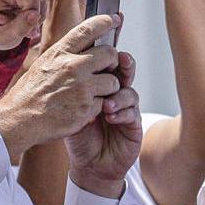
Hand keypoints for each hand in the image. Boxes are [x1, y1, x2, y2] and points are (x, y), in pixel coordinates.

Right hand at [0, 14, 123, 156]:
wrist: (19, 119)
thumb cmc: (29, 93)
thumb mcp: (43, 63)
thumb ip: (65, 54)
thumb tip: (83, 43)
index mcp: (60, 52)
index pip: (89, 29)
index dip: (105, 21)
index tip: (115, 19)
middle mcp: (73, 66)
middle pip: (110, 54)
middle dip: (112, 62)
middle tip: (106, 70)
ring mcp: (82, 87)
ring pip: (113, 81)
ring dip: (108, 88)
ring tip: (93, 93)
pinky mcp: (86, 107)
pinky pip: (106, 102)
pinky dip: (99, 106)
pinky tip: (85, 108)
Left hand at [63, 50, 142, 199]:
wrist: (88, 165)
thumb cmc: (77, 135)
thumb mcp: (70, 109)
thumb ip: (73, 89)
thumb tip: (70, 64)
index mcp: (98, 86)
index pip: (106, 64)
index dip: (109, 52)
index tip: (108, 39)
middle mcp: (114, 94)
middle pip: (124, 72)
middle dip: (123, 64)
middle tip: (120, 60)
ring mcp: (126, 109)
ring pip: (129, 91)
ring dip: (119, 94)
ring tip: (107, 104)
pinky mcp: (134, 125)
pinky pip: (133, 113)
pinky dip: (123, 112)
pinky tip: (111, 117)